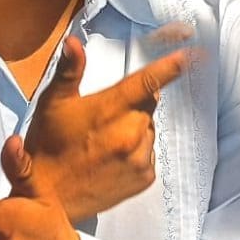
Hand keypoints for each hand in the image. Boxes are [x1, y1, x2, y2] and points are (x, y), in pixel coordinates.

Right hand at [8, 30, 189, 222]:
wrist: (47, 197)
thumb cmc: (47, 146)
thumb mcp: (53, 103)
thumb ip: (69, 71)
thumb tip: (73, 42)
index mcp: (112, 110)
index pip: (149, 82)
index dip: (172, 67)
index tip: (192, 56)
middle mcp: (132, 134)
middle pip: (148, 105)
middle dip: (132, 103)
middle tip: (104, 115)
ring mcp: (141, 158)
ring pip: (148, 129)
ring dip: (134, 128)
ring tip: (103, 141)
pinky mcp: (145, 178)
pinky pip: (149, 153)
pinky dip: (136, 150)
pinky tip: (111, 157)